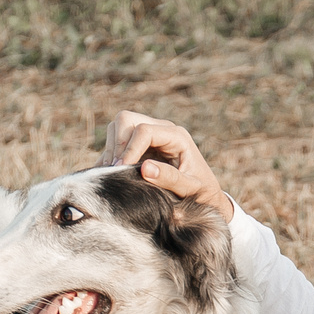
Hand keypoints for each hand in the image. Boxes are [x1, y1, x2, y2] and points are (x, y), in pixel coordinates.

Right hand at [99, 111, 233, 216]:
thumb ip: (171, 179)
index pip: (144, 131)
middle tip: (115, 170)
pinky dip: (109, 155)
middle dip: (117, 144)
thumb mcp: (190, 188)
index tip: (120, 170)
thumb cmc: (200, 192)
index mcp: (176, 136)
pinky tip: (110, 174)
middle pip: (126, 119)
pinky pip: (116, 140)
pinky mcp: (140, 144)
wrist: (203, 194)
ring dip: (111, 149)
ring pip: (117, 127)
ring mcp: (149, 134)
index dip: (129, 149)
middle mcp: (161, 129)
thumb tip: (145, 169)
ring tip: (113, 174)